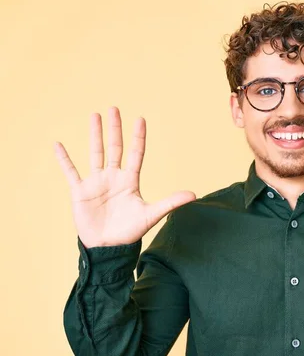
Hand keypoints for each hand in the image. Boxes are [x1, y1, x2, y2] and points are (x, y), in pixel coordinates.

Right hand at [54, 107, 195, 247]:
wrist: (108, 247)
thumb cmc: (130, 232)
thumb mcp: (152, 215)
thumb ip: (171, 202)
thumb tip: (194, 195)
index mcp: (130, 180)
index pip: (136, 154)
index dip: (138, 137)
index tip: (140, 119)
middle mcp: (114, 177)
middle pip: (115, 148)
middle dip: (115, 128)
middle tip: (114, 108)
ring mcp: (97, 182)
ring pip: (95, 153)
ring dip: (95, 135)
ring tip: (95, 115)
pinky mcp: (80, 191)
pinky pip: (70, 171)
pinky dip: (64, 159)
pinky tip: (58, 144)